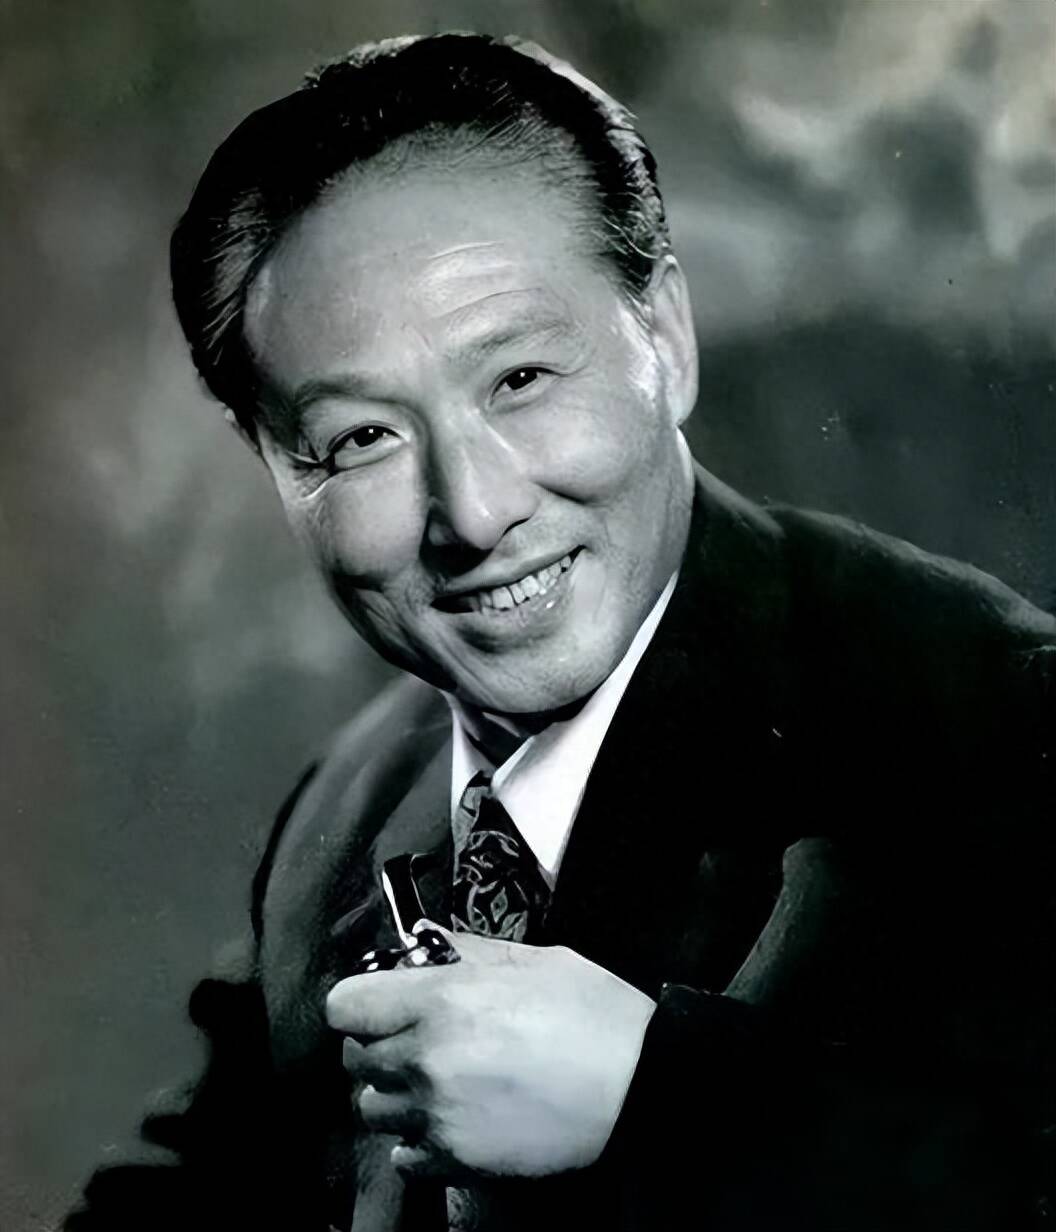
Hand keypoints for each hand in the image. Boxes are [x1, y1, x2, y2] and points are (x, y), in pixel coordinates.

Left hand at [326, 927, 655, 1178]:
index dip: (361, 1001)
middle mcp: (424, 1059)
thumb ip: (471, 954)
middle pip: (355, 1058)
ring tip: (437, 1085)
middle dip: (378, 1045)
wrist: (641, 1087)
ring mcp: (437, 1116)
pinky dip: (416, 1143)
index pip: (345, 1005)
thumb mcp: (534, 961)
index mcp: (441, 1000)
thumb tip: (431, 949)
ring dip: (396, 1095)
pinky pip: (402, 1158)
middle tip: (416, 1039)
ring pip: (373, 1109)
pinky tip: (449, 1123)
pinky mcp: (456, 1163)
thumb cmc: (594, 1014)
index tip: (382, 1002)